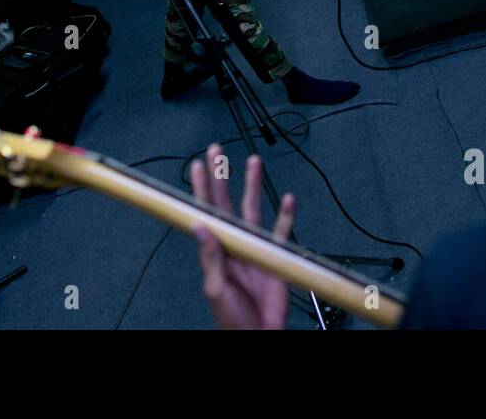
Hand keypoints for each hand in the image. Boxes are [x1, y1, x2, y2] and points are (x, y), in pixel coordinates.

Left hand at [191, 144, 294, 329]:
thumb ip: (211, 257)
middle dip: (222, 176)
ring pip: (253, 209)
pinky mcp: (274, 256)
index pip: (205, 211)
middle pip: (226, 202)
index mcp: (216, 249)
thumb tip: (199, 226)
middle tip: (218, 150)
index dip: (200, 188)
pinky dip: (286, 216)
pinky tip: (288, 198)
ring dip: (252, 185)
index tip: (198, 165)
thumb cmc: (232, 319)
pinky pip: (281, 232)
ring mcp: (254, 247)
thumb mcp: (217, 288)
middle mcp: (233, 243)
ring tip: (253, 161)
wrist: (259, 334)